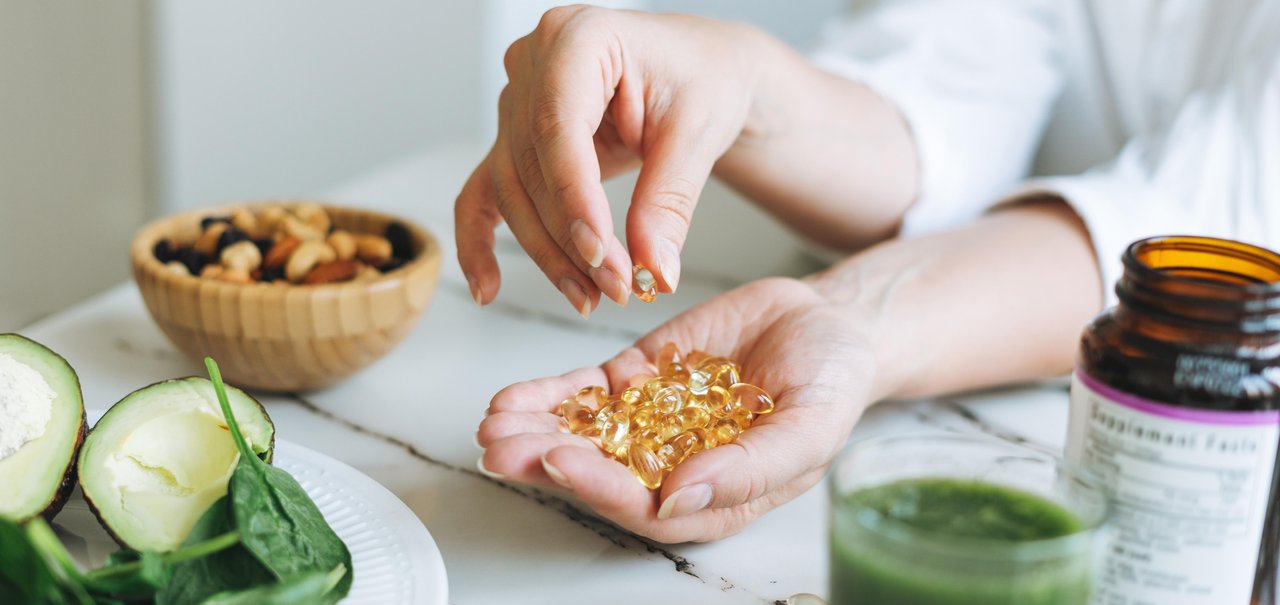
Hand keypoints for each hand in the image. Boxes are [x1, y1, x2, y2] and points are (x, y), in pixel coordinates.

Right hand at [455, 6, 764, 315]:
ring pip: (513, 190)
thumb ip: (669, 201)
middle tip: (615, 287)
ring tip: (590, 296)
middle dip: (570, 237)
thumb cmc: (704, 78)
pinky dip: (480, 240)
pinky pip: (485, 191)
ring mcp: (518, 99)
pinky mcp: (515, 138)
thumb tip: (654, 270)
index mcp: (579, 37)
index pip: (558, 126)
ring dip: (548, 252)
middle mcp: (534, 61)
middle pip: (531, 166)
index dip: (573, 197)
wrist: (704, 72)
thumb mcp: (699, 134)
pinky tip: (489, 288)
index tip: (600, 253)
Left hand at [476, 277, 874, 542]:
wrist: (829, 322)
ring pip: (582, 434)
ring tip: (493, 423)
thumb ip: (749, 468)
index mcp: (712, 495)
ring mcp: (651, 422)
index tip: (560, 462)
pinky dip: (548, 395)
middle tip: (501, 448)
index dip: (600, 488)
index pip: (645, 506)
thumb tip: (680, 501)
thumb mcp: (810, 427)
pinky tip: (511, 398)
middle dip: (545, 461)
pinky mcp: (638, 380)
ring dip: (534, 431)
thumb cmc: (833, 383)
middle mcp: (672, 466)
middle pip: (599, 474)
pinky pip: (585, 393)